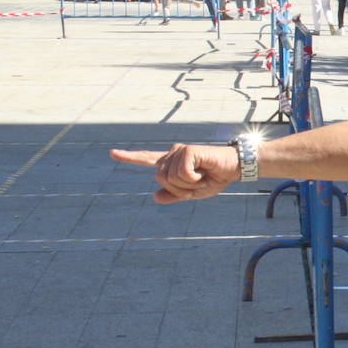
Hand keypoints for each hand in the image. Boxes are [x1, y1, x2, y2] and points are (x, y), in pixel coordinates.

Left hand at [109, 144, 238, 202]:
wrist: (234, 168)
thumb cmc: (216, 178)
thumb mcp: (193, 193)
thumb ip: (173, 195)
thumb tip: (154, 197)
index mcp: (172, 163)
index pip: (147, 159)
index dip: (130, 157)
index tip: (112, 153)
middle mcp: (172, 154)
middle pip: (160, 179)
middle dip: (178, 189)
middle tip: (197, 184)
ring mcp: (179, 151)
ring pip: (170, 177)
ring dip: (187, 185)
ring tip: (202, 177)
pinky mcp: (188, 150)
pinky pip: (182, 173)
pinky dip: (193, 179)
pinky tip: (203, 172)